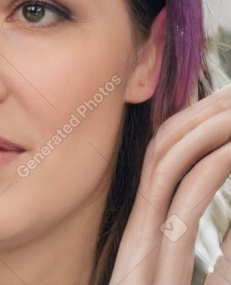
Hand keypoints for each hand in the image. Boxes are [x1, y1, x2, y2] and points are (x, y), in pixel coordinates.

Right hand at [109, 81, 230, 284]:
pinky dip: (207, 165)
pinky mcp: (150, 251)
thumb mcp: (203, 277)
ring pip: (169, 161)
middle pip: (168, 144)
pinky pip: (178, 196)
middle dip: (203, 112)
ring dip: (206, 129)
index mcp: (152, 217)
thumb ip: (224, 249)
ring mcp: (146, 231)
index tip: (224, 100)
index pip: (167, 150)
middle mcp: (145, 215)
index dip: (195, 119)